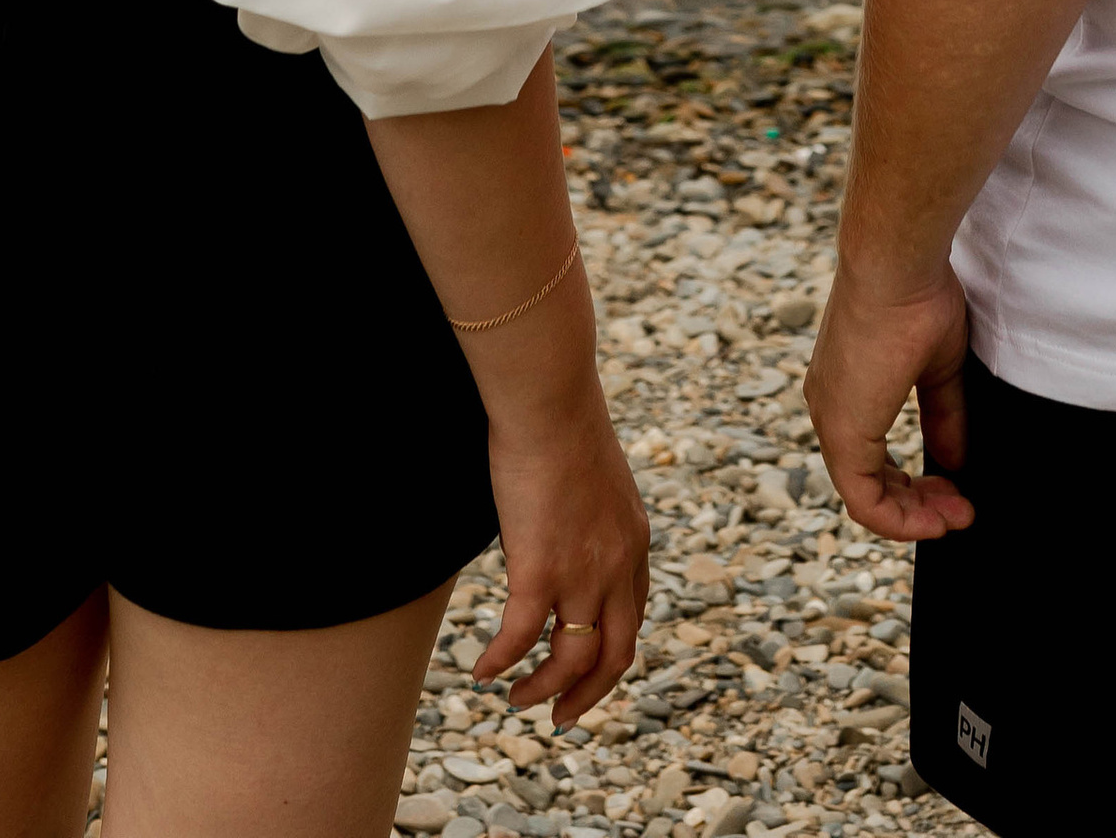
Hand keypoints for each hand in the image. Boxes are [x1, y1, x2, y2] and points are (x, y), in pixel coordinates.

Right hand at [470, 387, 651, 725]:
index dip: (609, 655)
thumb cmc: (562, 423)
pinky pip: (520, 638)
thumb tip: (560, 531)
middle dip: (589, 694)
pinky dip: (500, 662)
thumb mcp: (597, 480)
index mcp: (635, 544)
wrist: (550, 399)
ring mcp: (583, 572)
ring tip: (517, 699)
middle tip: (562, 715)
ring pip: (572, 659)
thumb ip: (590, 517)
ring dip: (543, 688)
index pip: (633, 619)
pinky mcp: (541, 569)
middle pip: (616, 656)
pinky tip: (480, 672)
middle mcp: (619, 566)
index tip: (586, 672)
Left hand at [803, 258, 975, 541]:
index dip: (912, 487)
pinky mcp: (841, 430)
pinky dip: (900, 517)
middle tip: (961, 510)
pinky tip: (936, 518)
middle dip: (918, 505)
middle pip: (869, 484)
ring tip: (957, 515)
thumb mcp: (939, 368)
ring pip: (865, 496)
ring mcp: (831, 420)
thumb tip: (956, 460)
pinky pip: (863, 498)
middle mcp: (830, 409)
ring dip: (914, 514)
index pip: (871, 462)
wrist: (896, 265)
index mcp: (848, 391)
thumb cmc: (917, 298)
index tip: (954, 490)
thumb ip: (943, 416)